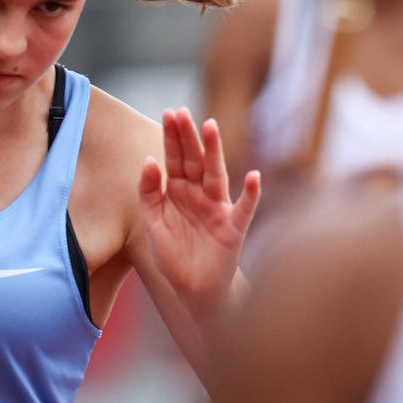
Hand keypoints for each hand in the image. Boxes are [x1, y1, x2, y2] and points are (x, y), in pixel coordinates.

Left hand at [138, 109, 260, 315]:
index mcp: (178, 192)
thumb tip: (148, 160)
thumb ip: (148, 193)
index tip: (169, 112)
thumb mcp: (152, 223)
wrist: (192, 290)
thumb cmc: (173, 256)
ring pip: (216, 174)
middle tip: (182, 112)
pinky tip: (254, 177)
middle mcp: (199, 194)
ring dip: (214, 151)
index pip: (175, 159)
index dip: (172, 137)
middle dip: (188, 136)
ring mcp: (218, 208)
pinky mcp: (234, 228)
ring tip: (211, 127)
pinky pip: (245, 208)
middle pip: (194, 160)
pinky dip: (251, 194)